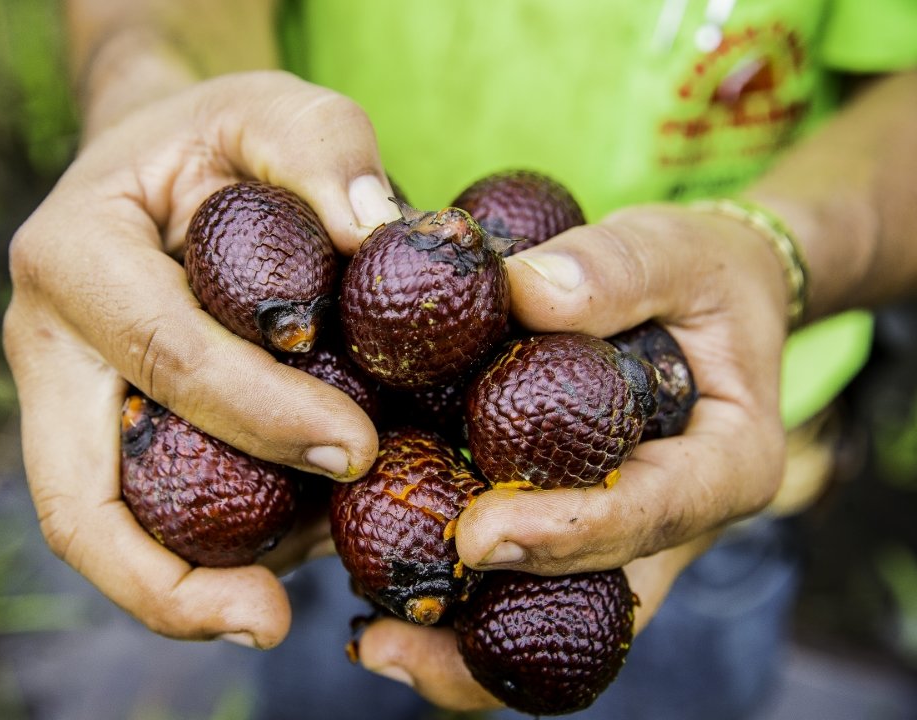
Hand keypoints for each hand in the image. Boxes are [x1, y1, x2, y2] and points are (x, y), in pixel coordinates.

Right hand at [3, 70, 398, 647]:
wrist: (162, 160)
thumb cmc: (220, 136)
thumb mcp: (275, 105)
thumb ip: (325, 150)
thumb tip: (382, 236)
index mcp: (74, 256)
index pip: (165, 356)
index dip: (261, 417)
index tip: (361, 451)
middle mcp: (45, 342)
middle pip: (78, 496)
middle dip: (169, 581)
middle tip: (274, 623)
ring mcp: (63, 399)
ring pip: (98, 527)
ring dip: (186, 583)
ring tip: (291, 592)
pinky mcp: (99, 430)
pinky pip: (137, 513)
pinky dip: (201, 552)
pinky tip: (289, 545)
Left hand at [354, 203, 792, 705]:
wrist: (713, 300)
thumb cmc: (701, 272)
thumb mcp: (674, 249)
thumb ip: (613, 270)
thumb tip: (516, 291)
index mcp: (727, 464)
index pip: (652, 514)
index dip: (567, 533)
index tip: (478, 538)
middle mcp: (678, 526)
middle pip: (596, 612)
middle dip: (493, 637)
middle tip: (387, 639)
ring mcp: (628, 540)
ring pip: (554, 623)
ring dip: (463, 646)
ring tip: (369, 643)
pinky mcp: (580, 533)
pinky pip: (526, 590)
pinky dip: (460, 602)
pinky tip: (376, 597)